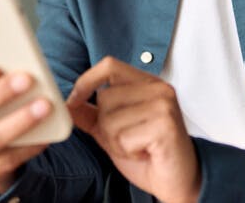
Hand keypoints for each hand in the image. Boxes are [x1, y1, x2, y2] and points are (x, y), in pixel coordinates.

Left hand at [66, 56, 199, 202]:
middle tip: (128, 140)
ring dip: (117, 142)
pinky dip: (128, 151)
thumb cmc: (148, 154)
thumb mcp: (112, 130)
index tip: (74, 101)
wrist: (178, 180)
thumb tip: (66, 103)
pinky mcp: (165, 125)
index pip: (109, 65)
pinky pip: (124, 137)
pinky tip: (145, 153)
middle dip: (106, 126)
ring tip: (138, 147)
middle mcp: (158, 88)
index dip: (86, 81)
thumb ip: (91, 114)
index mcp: (147, 82)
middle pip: (105, 97)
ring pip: (110, 120)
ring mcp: (164, 105)